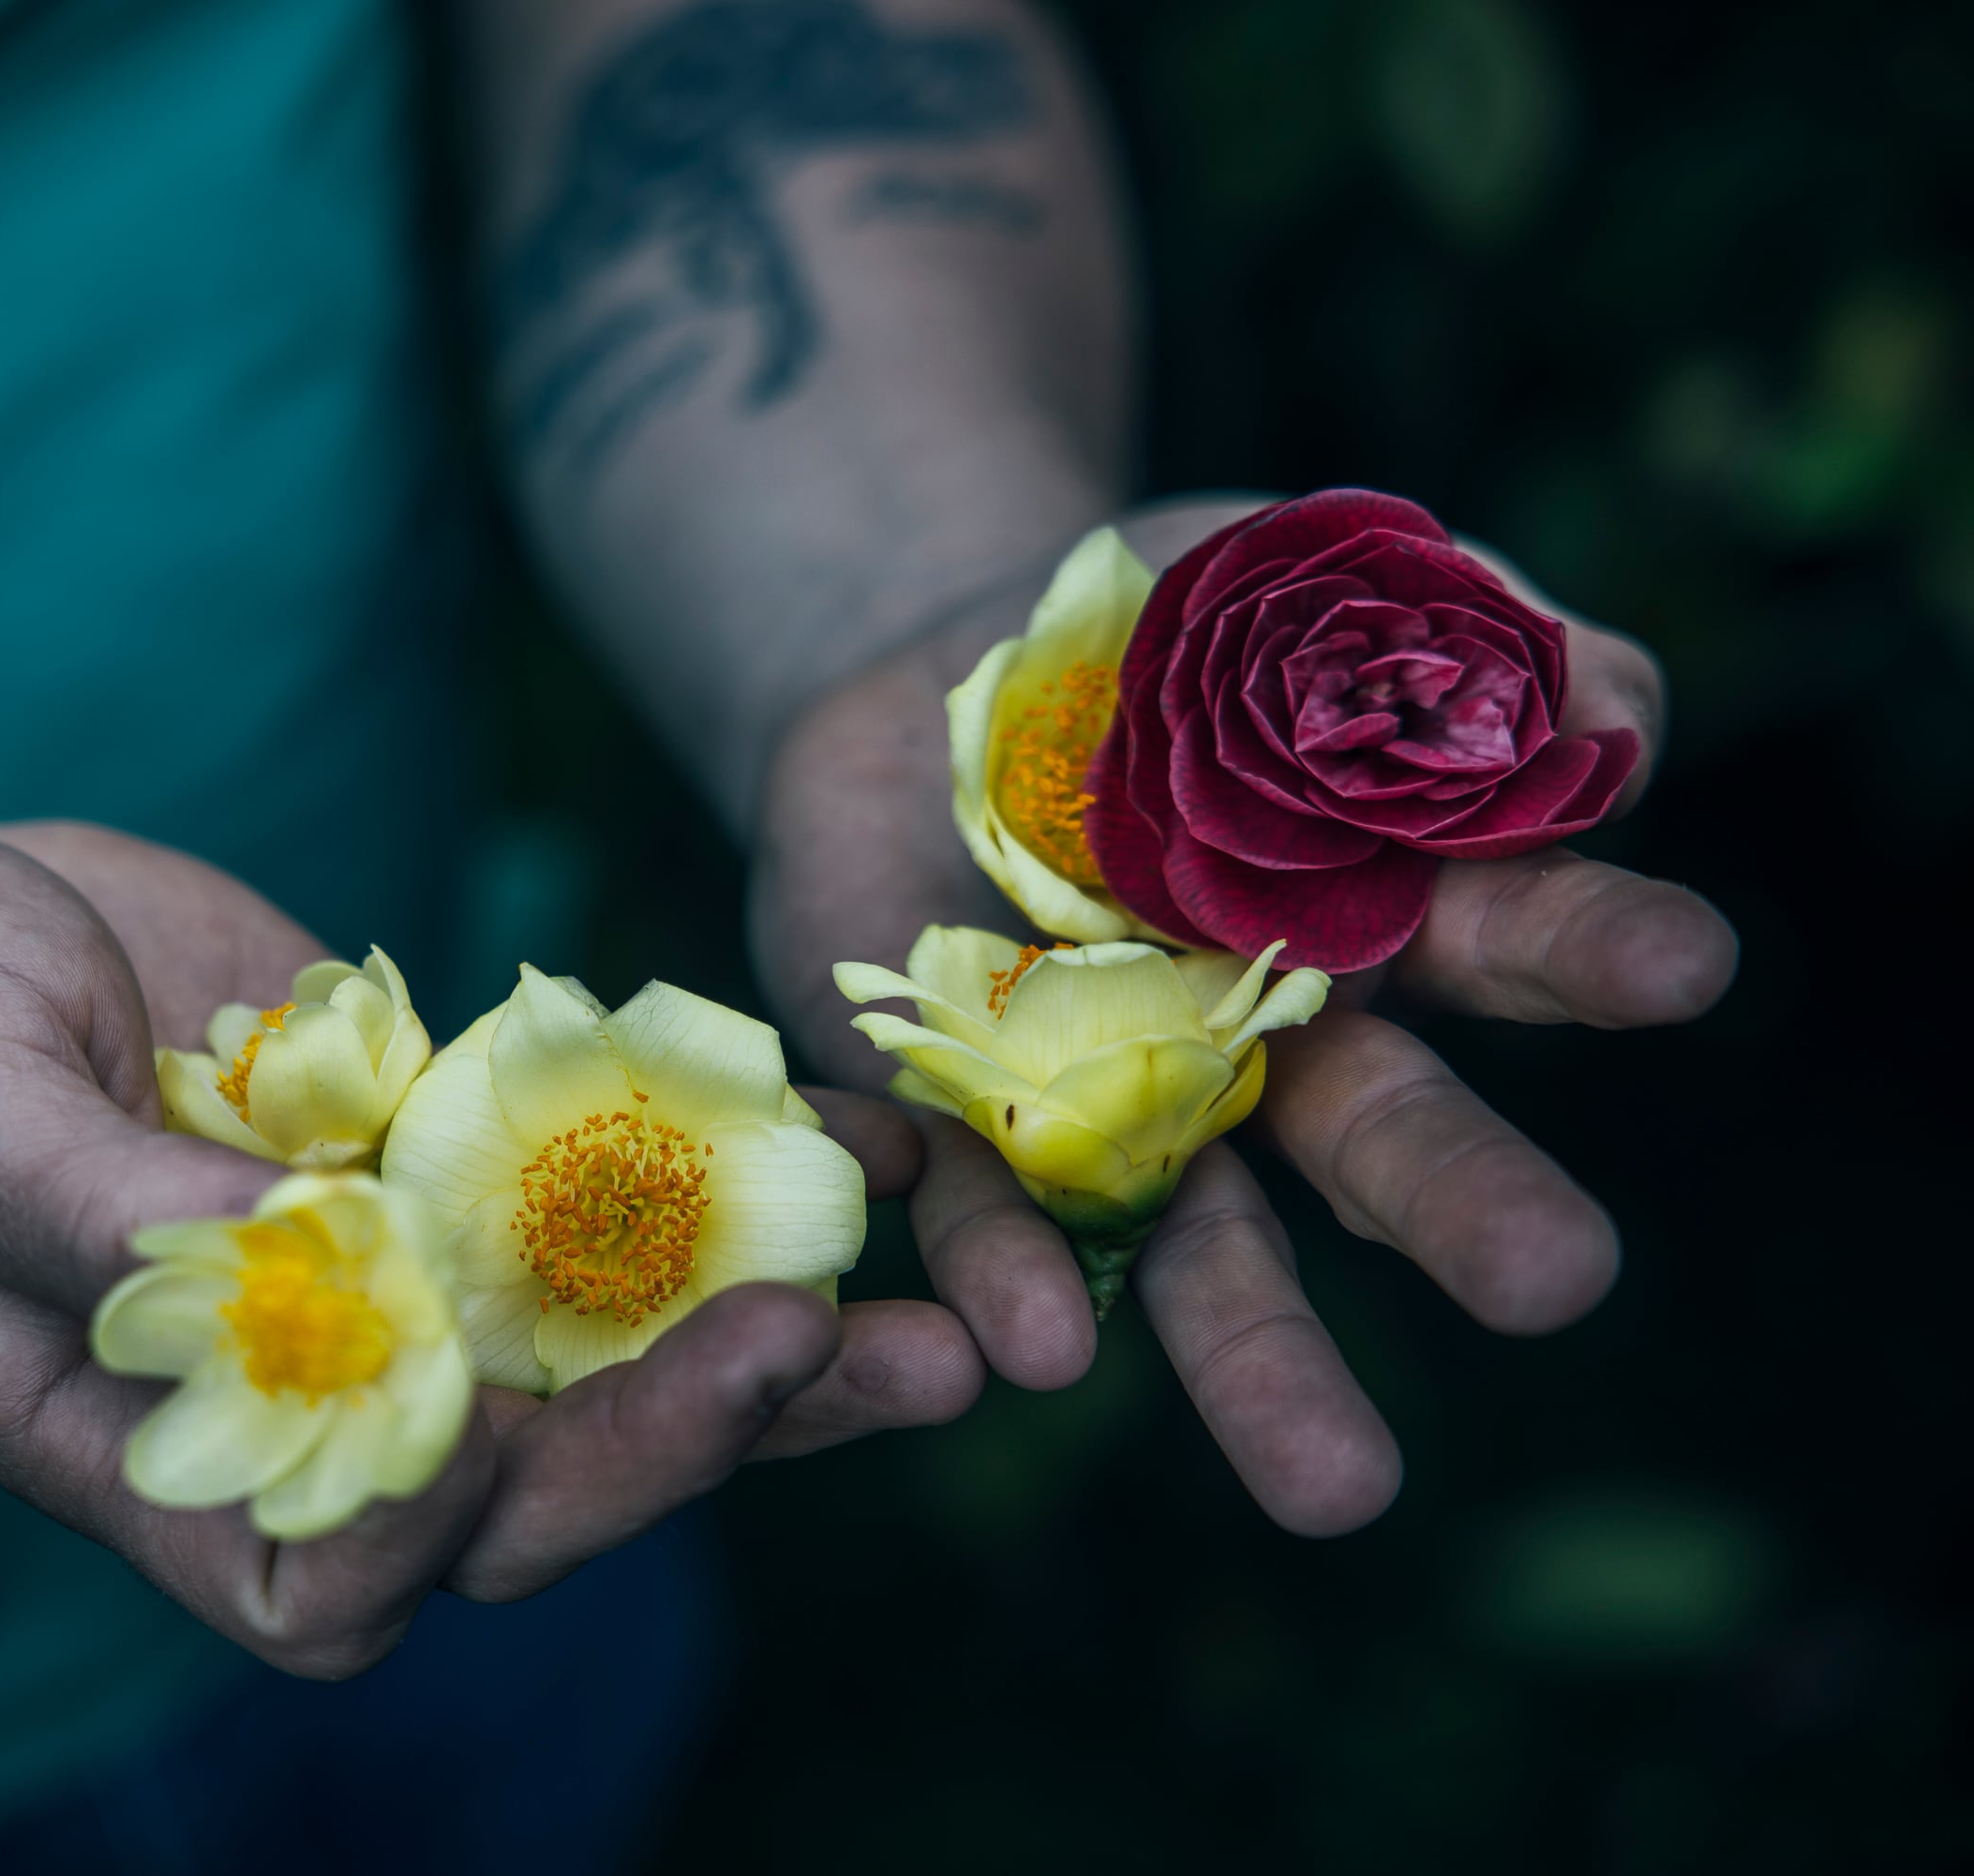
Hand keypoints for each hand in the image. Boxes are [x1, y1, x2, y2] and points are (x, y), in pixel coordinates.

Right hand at [0, 825, 975, 1678]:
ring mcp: (385, 1277)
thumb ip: (83, 1208)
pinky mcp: (436, 1158)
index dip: (424, 1543)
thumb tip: (280, 1274)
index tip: (500, 1439)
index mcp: (146, 1447)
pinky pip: (601, 1198)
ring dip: (771, 1356)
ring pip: (600, 1361)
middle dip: (676, 1441)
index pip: (315, 1581)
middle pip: (517, 1486)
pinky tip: (857, 1151)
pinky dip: (727, 1185)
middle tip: (830, 1356)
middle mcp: (298, 1393)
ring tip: (946, 1328)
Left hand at [749, 499, 1737, 1535]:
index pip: (1511, 933)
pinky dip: (1011, 1274)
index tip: (1686, 965)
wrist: (926, 672)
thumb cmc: (1159, 638)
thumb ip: (1462, 639)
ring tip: (1340, 1488)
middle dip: (1464, 1201)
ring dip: (1263, 1357)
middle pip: (1381, 1135)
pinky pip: (982, 1206)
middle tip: (1559, 1279)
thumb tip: (1618, 704)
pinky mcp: (951, 1108)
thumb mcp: (1308, 588)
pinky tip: (1044, 1351)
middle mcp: (1270, 1037)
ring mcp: (1114, 1092)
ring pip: (1200, 1243)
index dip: (1591, 943)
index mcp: (1384, 911)